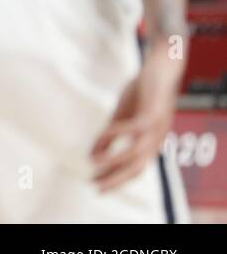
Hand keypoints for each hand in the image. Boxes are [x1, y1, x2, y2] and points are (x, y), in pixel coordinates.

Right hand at [91, 49, 183, 190]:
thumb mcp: (122, 115)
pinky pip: (133, 129)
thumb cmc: (142, 91)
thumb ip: (110, 135)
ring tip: (94, 163)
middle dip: (115, 180)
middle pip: (136, 168)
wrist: (162, 67)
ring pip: (136, 153)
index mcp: (151, 143)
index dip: (116, 179)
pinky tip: (100, 134)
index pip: (134, 169)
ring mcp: (157, 129)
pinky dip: (115, 133)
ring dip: (114, 161)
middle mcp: (157, 140)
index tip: (96, 184)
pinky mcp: (153, 114)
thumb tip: (91, 154)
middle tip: (95, 187)